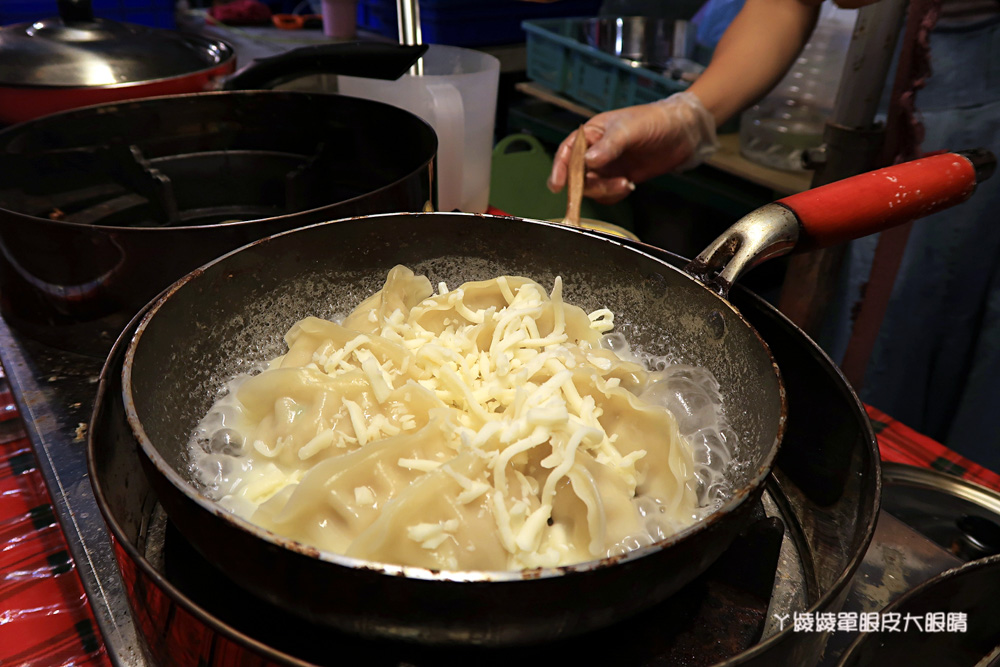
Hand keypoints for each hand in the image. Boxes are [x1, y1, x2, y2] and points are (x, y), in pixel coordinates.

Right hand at [547, 92, 718, 203]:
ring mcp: (607, 167)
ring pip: (591, 188)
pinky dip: (615, 194)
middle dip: (589, 185)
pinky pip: (607, 194)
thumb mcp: (630, 129)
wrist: (683, 131)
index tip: (557, 185)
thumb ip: (609, 146)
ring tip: (626, 183)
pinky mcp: (619, 178)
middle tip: (610, 185)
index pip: (568, 152)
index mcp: (592, 134)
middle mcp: (595, 152)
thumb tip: (589, 161)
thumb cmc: (655, 120)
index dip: (560, 168)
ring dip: (605, 191)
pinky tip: (630, 185)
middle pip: (577, 175)